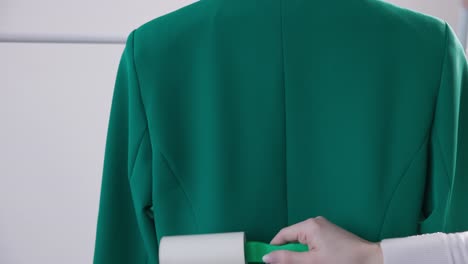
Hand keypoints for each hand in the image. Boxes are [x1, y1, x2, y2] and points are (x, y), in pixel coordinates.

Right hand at [262, 216, 382, 263]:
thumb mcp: (312, 263)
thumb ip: (288, 259)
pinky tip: (316, 263)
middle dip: (289, 255)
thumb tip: (267, 258)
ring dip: (301, 257)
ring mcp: (324, 229)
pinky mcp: (331, 236)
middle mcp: (315, 223)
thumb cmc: (345, 261)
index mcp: (309, 226)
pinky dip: (310, 255)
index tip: (266, 261)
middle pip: (292, 240)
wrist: (373, 261)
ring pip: (303, 244)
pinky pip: (313, 244)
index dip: (273, 249)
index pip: (282, 235)